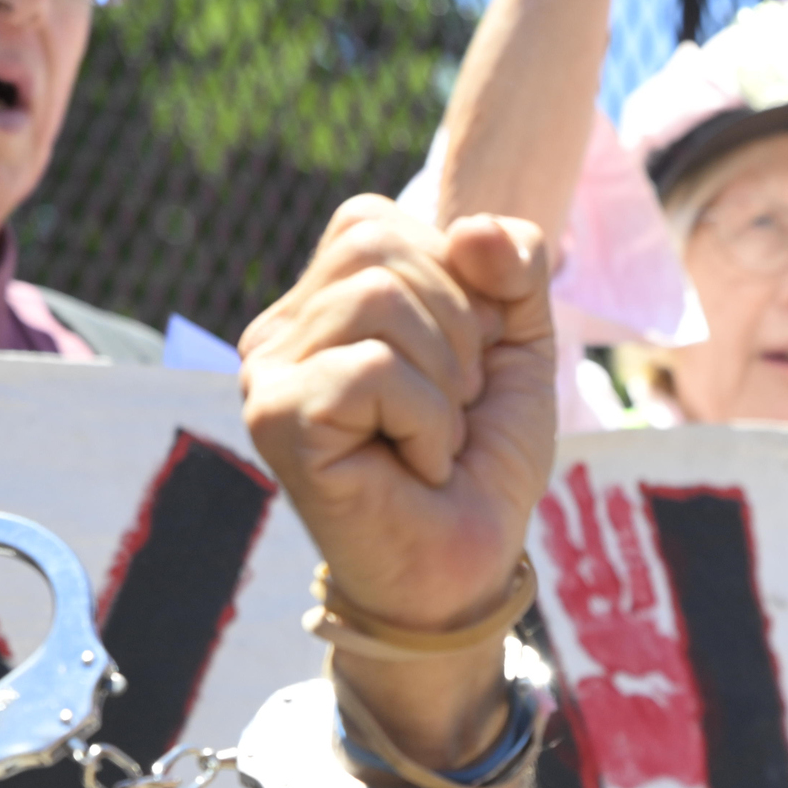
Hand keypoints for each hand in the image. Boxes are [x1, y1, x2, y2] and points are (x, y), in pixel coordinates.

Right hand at [241, 198, 555, 764]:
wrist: (468, 567)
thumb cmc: (481, 461)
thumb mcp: (518, 345)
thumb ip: (514, 266)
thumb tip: (473, 230)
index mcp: (323, 303)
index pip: (375, 221)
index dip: (451, 286)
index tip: (459, 368)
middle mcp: (280, 331)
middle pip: (379, 250)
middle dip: (454, 331)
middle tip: (450, 410)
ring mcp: (268, 373)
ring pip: (380, 301)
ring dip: (443, 383)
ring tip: (431, 440)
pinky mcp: (278, 418)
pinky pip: (373, 369)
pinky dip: (426, 421)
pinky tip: (416, 466)